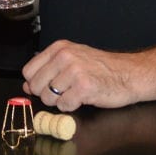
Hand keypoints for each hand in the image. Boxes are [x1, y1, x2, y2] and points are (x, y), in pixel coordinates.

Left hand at [22, 40, 138, 110]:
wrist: (129, 74)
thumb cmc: (102, 68)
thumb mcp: (73, 60)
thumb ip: (48, 70)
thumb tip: (27, 85)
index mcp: (59, 48)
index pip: (28, 71)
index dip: (35, 83)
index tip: (47, 86)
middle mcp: (65, 56)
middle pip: (35, 86)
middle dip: (47, 94)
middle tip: (65, 91)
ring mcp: (74, 71)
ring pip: (48, 97)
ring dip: (60, 101)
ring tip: (75, 93)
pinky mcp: (84, 87)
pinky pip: (64, 105)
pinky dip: (71, 106)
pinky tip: (82, 98)